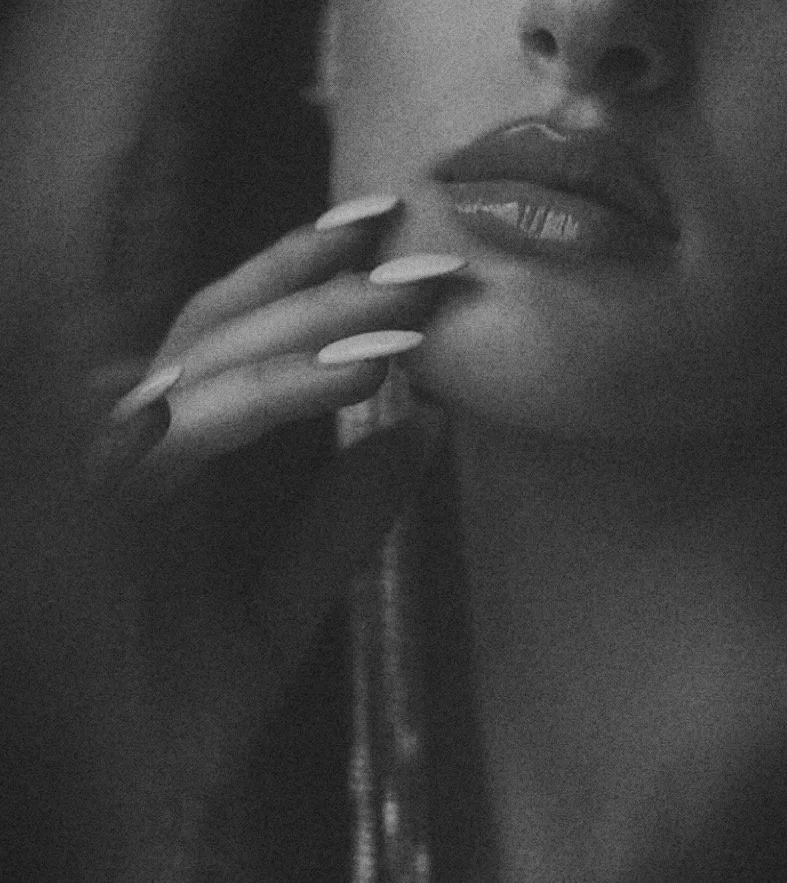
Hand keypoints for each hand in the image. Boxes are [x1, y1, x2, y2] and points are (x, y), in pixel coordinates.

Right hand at [81, 195, 462, 862]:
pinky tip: (367, 374)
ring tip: (415, 310)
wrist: (135, 815)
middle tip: (428, 258)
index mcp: (159, 451)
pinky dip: (285, 392)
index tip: (380, 226)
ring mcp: (104, 471)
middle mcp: (121, 442)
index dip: (296, 268)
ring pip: (211, 359)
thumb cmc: (184, 713)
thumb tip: (425, 432)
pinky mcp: (105, 511)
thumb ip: (342, 517)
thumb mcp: (283, 602)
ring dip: (320, 323)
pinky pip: (201, 428)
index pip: (221, 327)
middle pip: (219, 322)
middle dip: (328, 281)